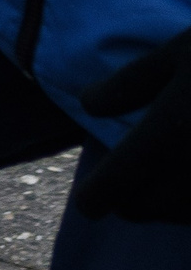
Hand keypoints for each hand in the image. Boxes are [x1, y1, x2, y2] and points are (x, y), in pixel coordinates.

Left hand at [76, 28, 190, 223]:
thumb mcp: (179, 54)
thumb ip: (130, 83)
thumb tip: (88, 106)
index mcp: (168, 134)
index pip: (111, 194)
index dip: (94, 198)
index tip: (91, 195)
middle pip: (142, 210)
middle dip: (128, 197)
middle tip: (132, 170)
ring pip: (178, 215)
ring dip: (166, 200)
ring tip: (169, 163)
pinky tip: (190, 167)